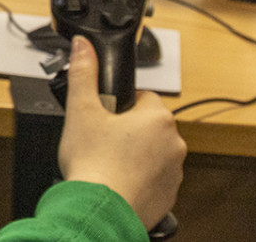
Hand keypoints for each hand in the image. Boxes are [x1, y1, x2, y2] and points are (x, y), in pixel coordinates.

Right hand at [57, 36, 186, 228]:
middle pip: (149, 126)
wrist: (100, 210)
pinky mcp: (168, 194)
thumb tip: (83, 46)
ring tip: (108, 163)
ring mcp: (174, 170)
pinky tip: (117, 181)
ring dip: (135, 155)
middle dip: (128, 130)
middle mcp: (174, 142)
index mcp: (158, 117)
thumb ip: (84, 73)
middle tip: (102, 140)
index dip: (120, 105)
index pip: (144, 97)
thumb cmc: (93, 164)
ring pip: (153, 152)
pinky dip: (139, 179)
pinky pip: (154, 179)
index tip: (105, 117)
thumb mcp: (81, 110)